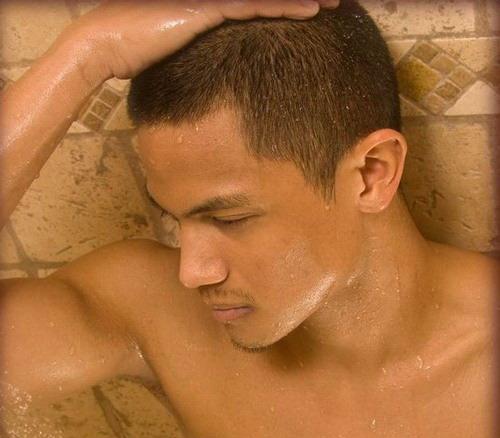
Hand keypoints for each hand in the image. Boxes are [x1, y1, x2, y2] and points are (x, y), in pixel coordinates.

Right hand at [66, 0, 339, 81]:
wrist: (105, 43)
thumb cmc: (131, 55)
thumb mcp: (173, 56)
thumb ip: (198, 59)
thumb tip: (210, 83)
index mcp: (205, 6)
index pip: (252, 2)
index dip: (281, 5)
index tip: (310, 8)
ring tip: (333, 1)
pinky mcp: (208, 7)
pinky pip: (256, 4)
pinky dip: (286, 6)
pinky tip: (312, 9)